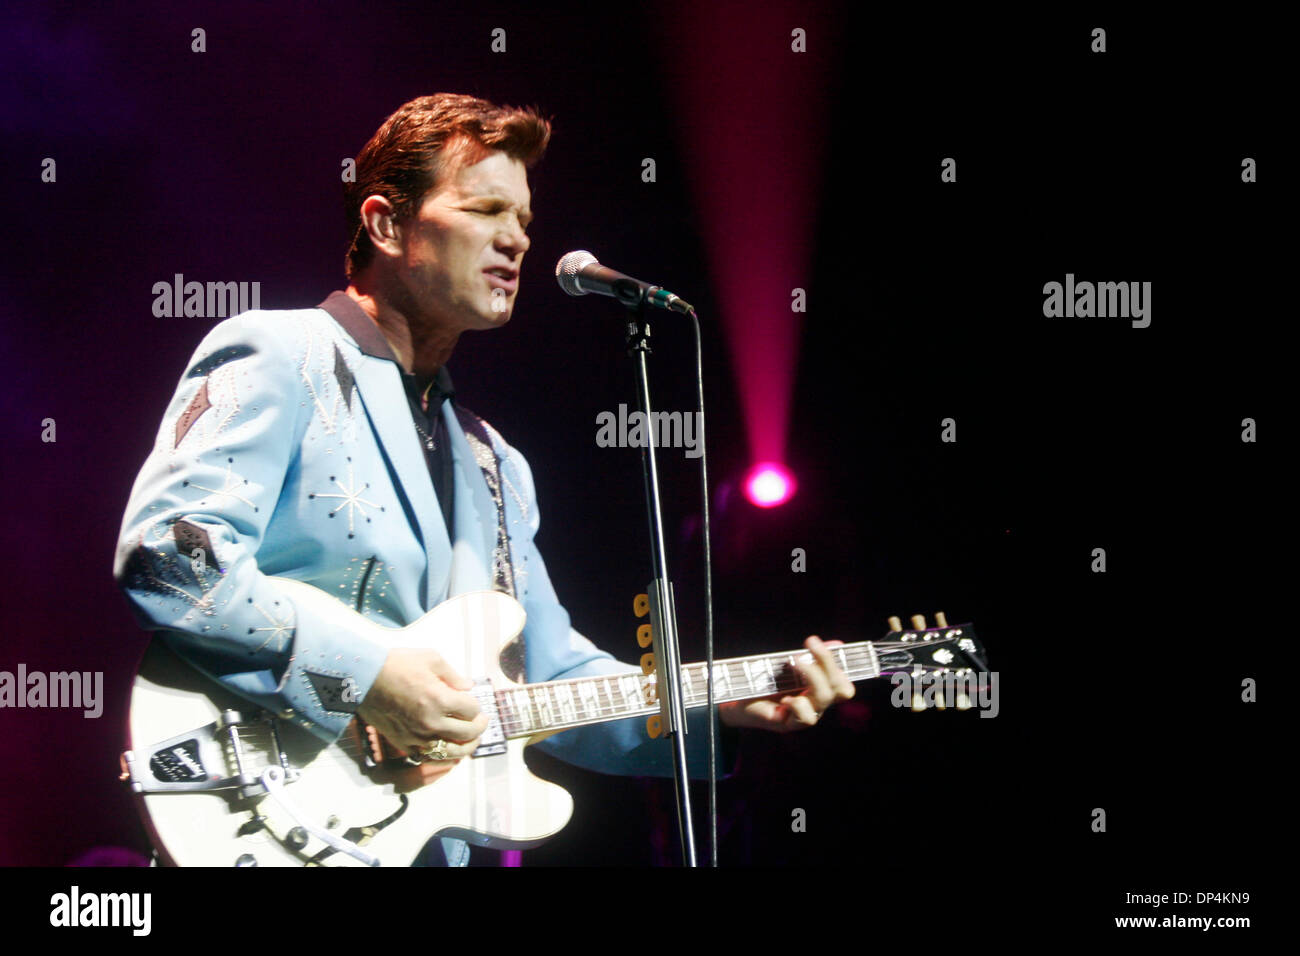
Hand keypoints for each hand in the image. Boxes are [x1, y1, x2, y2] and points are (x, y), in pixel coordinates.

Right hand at [356, 648, 488, 761]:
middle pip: (467, 733)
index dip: (476, 705)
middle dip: (479, 727)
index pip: (471, 710)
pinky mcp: (405, 744)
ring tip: (473, 740)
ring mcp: (417, 736)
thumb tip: (468, 687)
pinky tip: (450, 751)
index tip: (472, 701)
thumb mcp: (430, 659)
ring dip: (467, 747)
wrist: (364, 679)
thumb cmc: (396, 665)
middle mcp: (431, 722)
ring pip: (452, 752)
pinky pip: (429, 758)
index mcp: (439, 699)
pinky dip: (443, 757)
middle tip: (482, 721)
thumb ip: (453, 675)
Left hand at [718, 636, 853, 732]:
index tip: (828, 646)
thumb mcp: (788, 665)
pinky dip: (798, 703)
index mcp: (820, 692)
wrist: (735, 699)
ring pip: (824, 699)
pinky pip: (806, 717)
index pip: (845, 686)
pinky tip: (785, 697)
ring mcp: (804, 716)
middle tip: (810, 642)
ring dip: (813, 675)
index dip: (841, 666)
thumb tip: (837, 644)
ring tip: (795, 661)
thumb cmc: (763, 681)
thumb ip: (812, 657)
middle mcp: (816, 706)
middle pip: (841, 689)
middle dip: (827, 662)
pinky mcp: (788, 724)